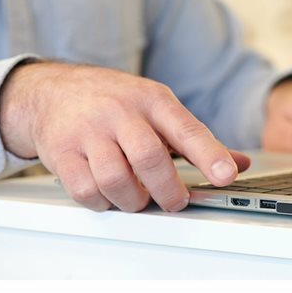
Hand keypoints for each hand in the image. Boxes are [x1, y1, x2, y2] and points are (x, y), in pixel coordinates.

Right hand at [0, 61, 249, 211]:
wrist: (53, 90)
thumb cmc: (112, 101)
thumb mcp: (156, 107)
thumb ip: (195, 138)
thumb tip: (238, 163)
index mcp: (151, 100)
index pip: (186, 128)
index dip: (210, 155)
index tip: (227, 175)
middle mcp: (120, 112)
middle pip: (150, 158)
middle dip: (168, 191)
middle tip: (174, 200)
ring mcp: (87, 131)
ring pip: (116, 180)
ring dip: (134, 200)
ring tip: (139, 196)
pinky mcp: (61, 152)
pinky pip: (86, 190)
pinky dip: (104, 202)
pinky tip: (109, 193)